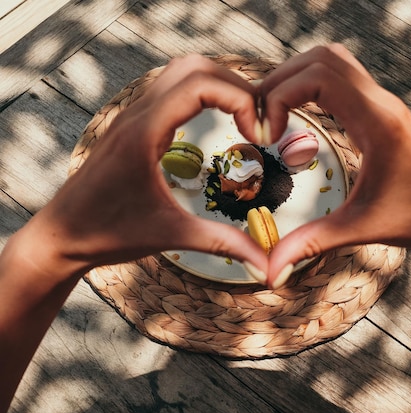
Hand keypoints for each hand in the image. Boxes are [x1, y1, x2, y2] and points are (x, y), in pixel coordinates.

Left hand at [22, 54, 268, 280]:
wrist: (60, 236)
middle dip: (236, 86)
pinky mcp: (133, 125)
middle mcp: (137, 113)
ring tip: (242, 116)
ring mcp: (133, 115)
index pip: (201, 85)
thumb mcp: (170, 236)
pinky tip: (215, 120)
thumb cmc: (107, 234)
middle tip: (256, 121)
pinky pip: (171, 89)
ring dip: (218, 85)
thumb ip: (222, 243)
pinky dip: (201, 93)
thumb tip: (266, 263)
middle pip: (195, 67)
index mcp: (144, 132)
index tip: (258, 135)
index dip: (240, 100)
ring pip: (181, 73)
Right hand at [259, 44, 410, 286]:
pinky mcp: (382, 109)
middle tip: (260, 118)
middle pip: (322, 57)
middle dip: (281, 80)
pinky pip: (342, 77)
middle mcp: (382, 102)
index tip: (267, 135)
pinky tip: (298, 114)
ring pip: (332, 60)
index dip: (279, 96)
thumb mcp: (359, 230)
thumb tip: (268, 272)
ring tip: (274, 112)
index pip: (318, 76)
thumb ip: (310, 244)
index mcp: (378, 121)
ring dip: (297, 77)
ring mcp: (384, 102)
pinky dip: (313, 84)